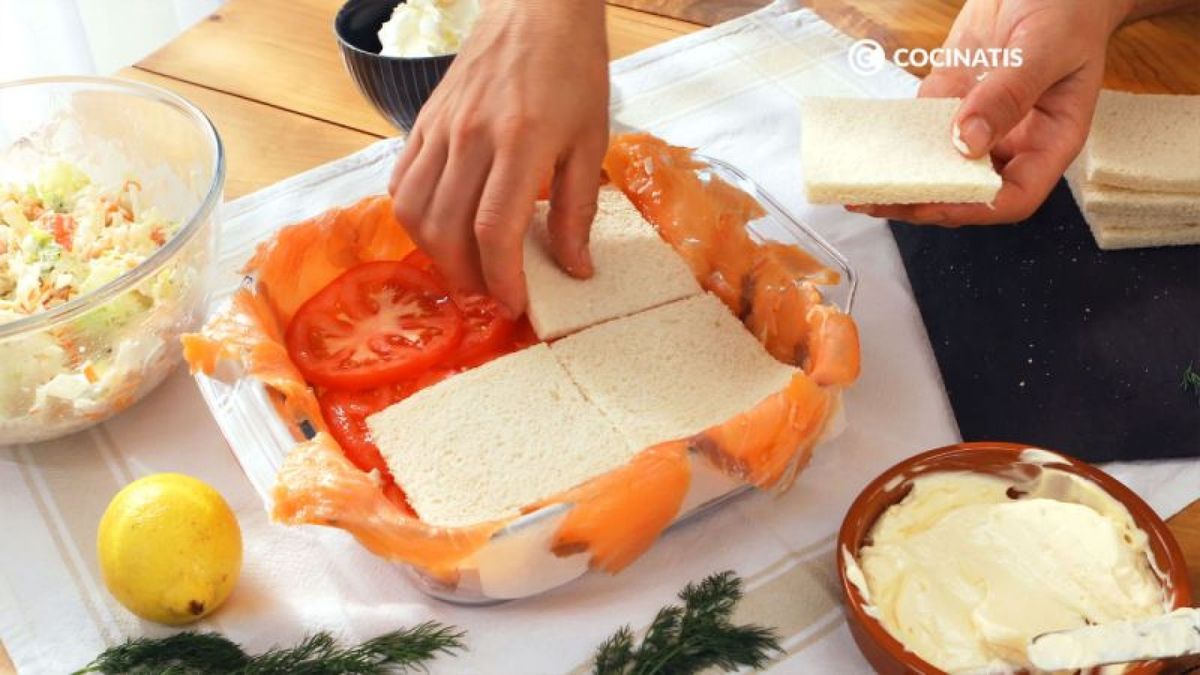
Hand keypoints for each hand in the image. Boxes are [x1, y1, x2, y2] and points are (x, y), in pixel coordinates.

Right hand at [388, 0, 608, 314]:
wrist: (537, 10)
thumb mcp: (592, 140)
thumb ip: (579, 209)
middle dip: (467, 277)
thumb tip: (574, 269)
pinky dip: (416, 218)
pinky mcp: (423, 122)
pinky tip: (443, 228)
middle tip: (492, 292)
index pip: (494, 230)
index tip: (515, 303)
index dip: (501, 279)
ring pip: (414, 211)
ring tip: (466, 267)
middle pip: (447, 230)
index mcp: (521, 141)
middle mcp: (472, 135)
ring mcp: (441, 127)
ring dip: (435, 254)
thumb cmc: (572, 72)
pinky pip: (402, 182)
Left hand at [854, 0, 1132, 226]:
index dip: (973, 208)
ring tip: (856, 188)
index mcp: (1050, 140)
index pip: (1013, 197)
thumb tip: (967, 141)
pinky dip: (892, 143)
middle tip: (876, 200)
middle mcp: (1012, 140)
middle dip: (920, 201)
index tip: (933, 203)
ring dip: (899, 179)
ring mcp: (978, 122)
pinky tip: (864, 151)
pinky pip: (919, 129)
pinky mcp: (949, 98)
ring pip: (936, 166)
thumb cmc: (1068, 9)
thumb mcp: (1046, 47)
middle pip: (966, 191)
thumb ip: (1008, 94)